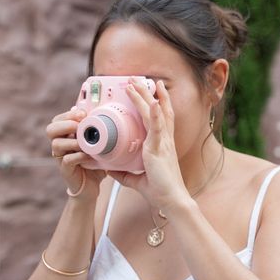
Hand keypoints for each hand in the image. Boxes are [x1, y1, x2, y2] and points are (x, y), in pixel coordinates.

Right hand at [46, 106, 106, 199]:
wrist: (91, 187)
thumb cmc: (93, 163)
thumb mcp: (97, 144)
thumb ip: (96, 130)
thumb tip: (98, 112)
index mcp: (65, 136)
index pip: (58, 120)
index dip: (68, 115)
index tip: (83, 114)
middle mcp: (59, 146)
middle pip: (50, 129)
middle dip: (65, 124)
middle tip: (78, 126)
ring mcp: (61, 158)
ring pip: (56, 144)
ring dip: (72, 141)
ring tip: (85, 144)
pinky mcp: (65, 171)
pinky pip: (67, 160)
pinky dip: (78, 156)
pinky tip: (88, 156)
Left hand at [108, 77, 189, 210]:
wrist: (170, 201)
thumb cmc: (158, 190)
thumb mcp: (136, 179)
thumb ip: (123, 173)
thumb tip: (109, 169)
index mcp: (162, 144)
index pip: (161, 118)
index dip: (158, 102)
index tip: (153, 88)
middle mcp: (165, 140)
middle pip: (159, 109)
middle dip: (149, 93)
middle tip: (139, 78)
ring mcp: (163, 142)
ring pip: (155, 113)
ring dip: (146, 96)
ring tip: (139, 82)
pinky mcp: (159, 149)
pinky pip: (158, 127)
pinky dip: (156, 113)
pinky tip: (153, 101)